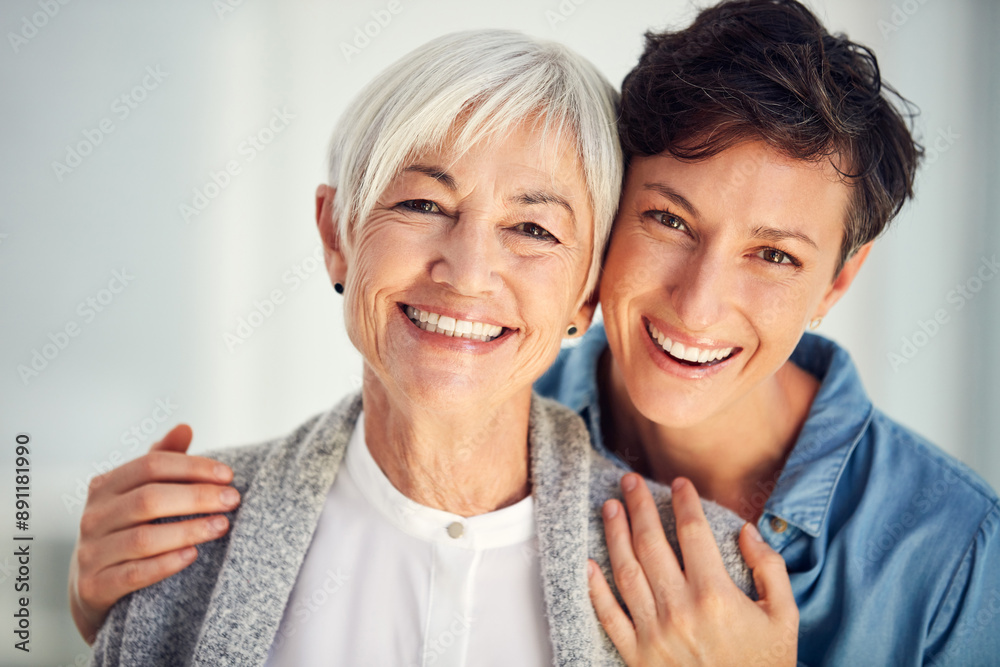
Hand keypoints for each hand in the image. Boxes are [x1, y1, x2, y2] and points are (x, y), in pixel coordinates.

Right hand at [68, 424, 240, 643]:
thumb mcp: (138, 492)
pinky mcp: (94, 586)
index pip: (151, 465)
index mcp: (105, 486)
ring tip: (222, 526)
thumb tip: (185, 427)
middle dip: (197, 497)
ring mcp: (91, 553)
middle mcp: (93, 517)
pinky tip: (193, 555)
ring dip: (189, 530)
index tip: (228, 475)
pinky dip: (166, 563)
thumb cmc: (127, 529)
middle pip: (149, 499)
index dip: (193, 467)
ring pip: (144, 538)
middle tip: (233, 500)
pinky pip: (134, 574)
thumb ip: (161, 460)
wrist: (93, 587)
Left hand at [587, 474, 797, 665]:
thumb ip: (769, 569)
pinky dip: (596, 588)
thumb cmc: (766, 666)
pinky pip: (609, 616)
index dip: (684, 501)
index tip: (678, 483)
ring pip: (626, 571)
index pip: (693, 532)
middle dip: (639, 506)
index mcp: (716, 595)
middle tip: (630, 481)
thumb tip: (746, 531)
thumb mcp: (784, 617)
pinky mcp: (637, 657)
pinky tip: (588, 562)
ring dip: (614, 534)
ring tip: (609, 507)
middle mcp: (680, 609)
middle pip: (651, 543)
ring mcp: (654, 633)